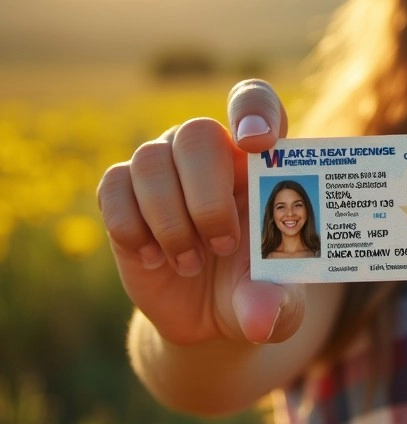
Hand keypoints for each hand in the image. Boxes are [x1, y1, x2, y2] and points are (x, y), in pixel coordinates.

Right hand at [98, 79, 304, 345]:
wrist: (207, 314)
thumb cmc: (254, 288)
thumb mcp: (276, 301)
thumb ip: (275, 304)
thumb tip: (260, 322)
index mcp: (259, 159)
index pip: (254, 102)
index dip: (252, 110)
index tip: (256, 142)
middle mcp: (211, 152)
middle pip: (197, 133)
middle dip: (207, 196)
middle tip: (223, 244)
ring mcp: (165, 167)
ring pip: (151, 158)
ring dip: (170, 220)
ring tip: (190, 261)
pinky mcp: (124, 192)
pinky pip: (114, 185)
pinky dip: (132, 227)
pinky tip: (153, 258)